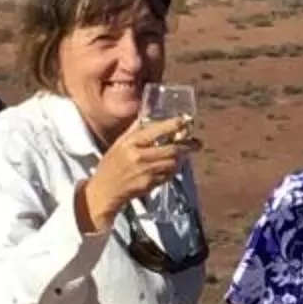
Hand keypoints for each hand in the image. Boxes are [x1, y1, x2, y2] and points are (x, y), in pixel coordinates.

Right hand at [81, 118, 191, 235]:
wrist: (105, 190)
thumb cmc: (112, 165)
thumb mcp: (120, 143)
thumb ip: (135, 129)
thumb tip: (148, 112)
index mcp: (131, 143)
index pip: (156, 130)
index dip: (174, 125)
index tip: (186, 120)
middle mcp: (138, 156)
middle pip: (172, 149)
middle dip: (188, 146)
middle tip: (197, 143)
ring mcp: (145, 172)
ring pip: (173, 163)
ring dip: (181, 159)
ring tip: (183, 155)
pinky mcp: (149, 184)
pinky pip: (168, 175)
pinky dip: (172, 170)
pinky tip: (170, 167)